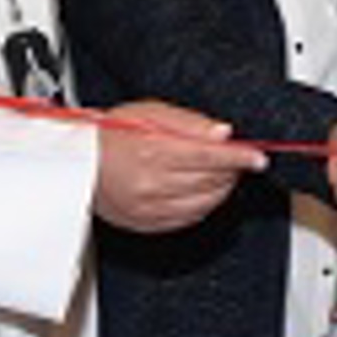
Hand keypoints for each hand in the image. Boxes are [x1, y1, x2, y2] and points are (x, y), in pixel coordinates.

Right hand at [95, 100, 266, 233]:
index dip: (239, 157)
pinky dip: (204, 205)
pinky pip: (190, 219)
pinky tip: (201, 190)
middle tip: (236, 160)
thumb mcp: (149, 113)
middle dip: (231, 170)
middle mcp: (151, 183)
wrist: (80, 163)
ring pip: (205, 203)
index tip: (257, 157)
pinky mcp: (148, 223)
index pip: (210, 156)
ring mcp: (149, 207)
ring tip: (219, 173)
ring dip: (221, 188)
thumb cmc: (111, 134)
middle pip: (211, 181)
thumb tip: (222, 133)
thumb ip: (189, 122)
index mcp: (152, 150)